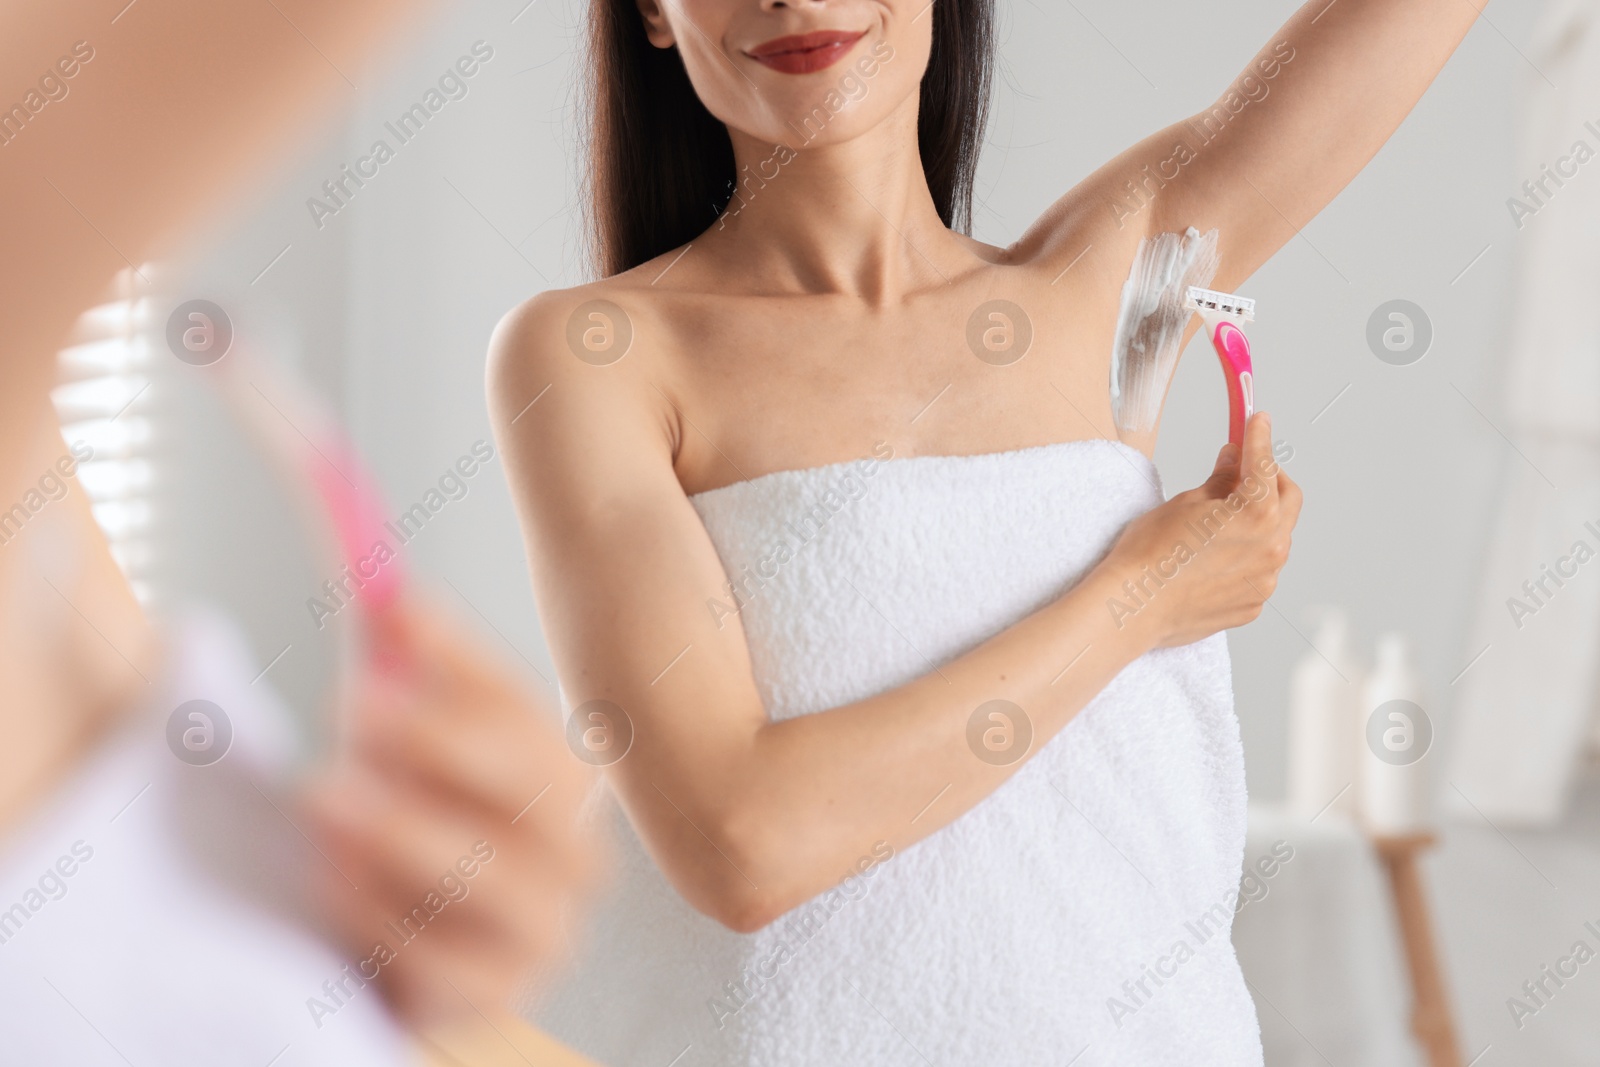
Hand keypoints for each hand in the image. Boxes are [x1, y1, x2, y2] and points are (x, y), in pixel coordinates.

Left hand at [301, 591, 604, 1028]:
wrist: (406, 951)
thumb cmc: (412, 830)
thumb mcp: (404, 745)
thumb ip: (400, 669)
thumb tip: (381, 590)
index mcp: (559, 772)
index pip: (523, 699)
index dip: (460, 653)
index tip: (392, 609)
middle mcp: (573, 845)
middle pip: (532, 782)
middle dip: (441, 738)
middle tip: (359, 705)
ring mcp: (546, 925)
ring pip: (495, 873)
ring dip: (403, 828)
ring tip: (323, 795)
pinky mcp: (497, 991)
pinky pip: (447, 959)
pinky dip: (385, 915)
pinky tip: (335, 883)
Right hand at [1097, 412, 1301, 648]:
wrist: (1133, 607)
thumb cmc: (1150, 556)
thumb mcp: (1185, 503)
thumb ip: (1220, 481)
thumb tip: (1234, 462)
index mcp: (1258, 514)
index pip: (1265, 464)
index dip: (1259, 438)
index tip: (1258, 423)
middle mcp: (1272, 548)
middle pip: (1288, 499)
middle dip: (1271, 479)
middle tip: (1244, 469)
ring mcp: (1265, 580)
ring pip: (1276, 537)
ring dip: (1259, 520)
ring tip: (1222, 519)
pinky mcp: (1253, 603)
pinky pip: (1259, 569)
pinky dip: (1246, 555)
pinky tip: (1213, 555)